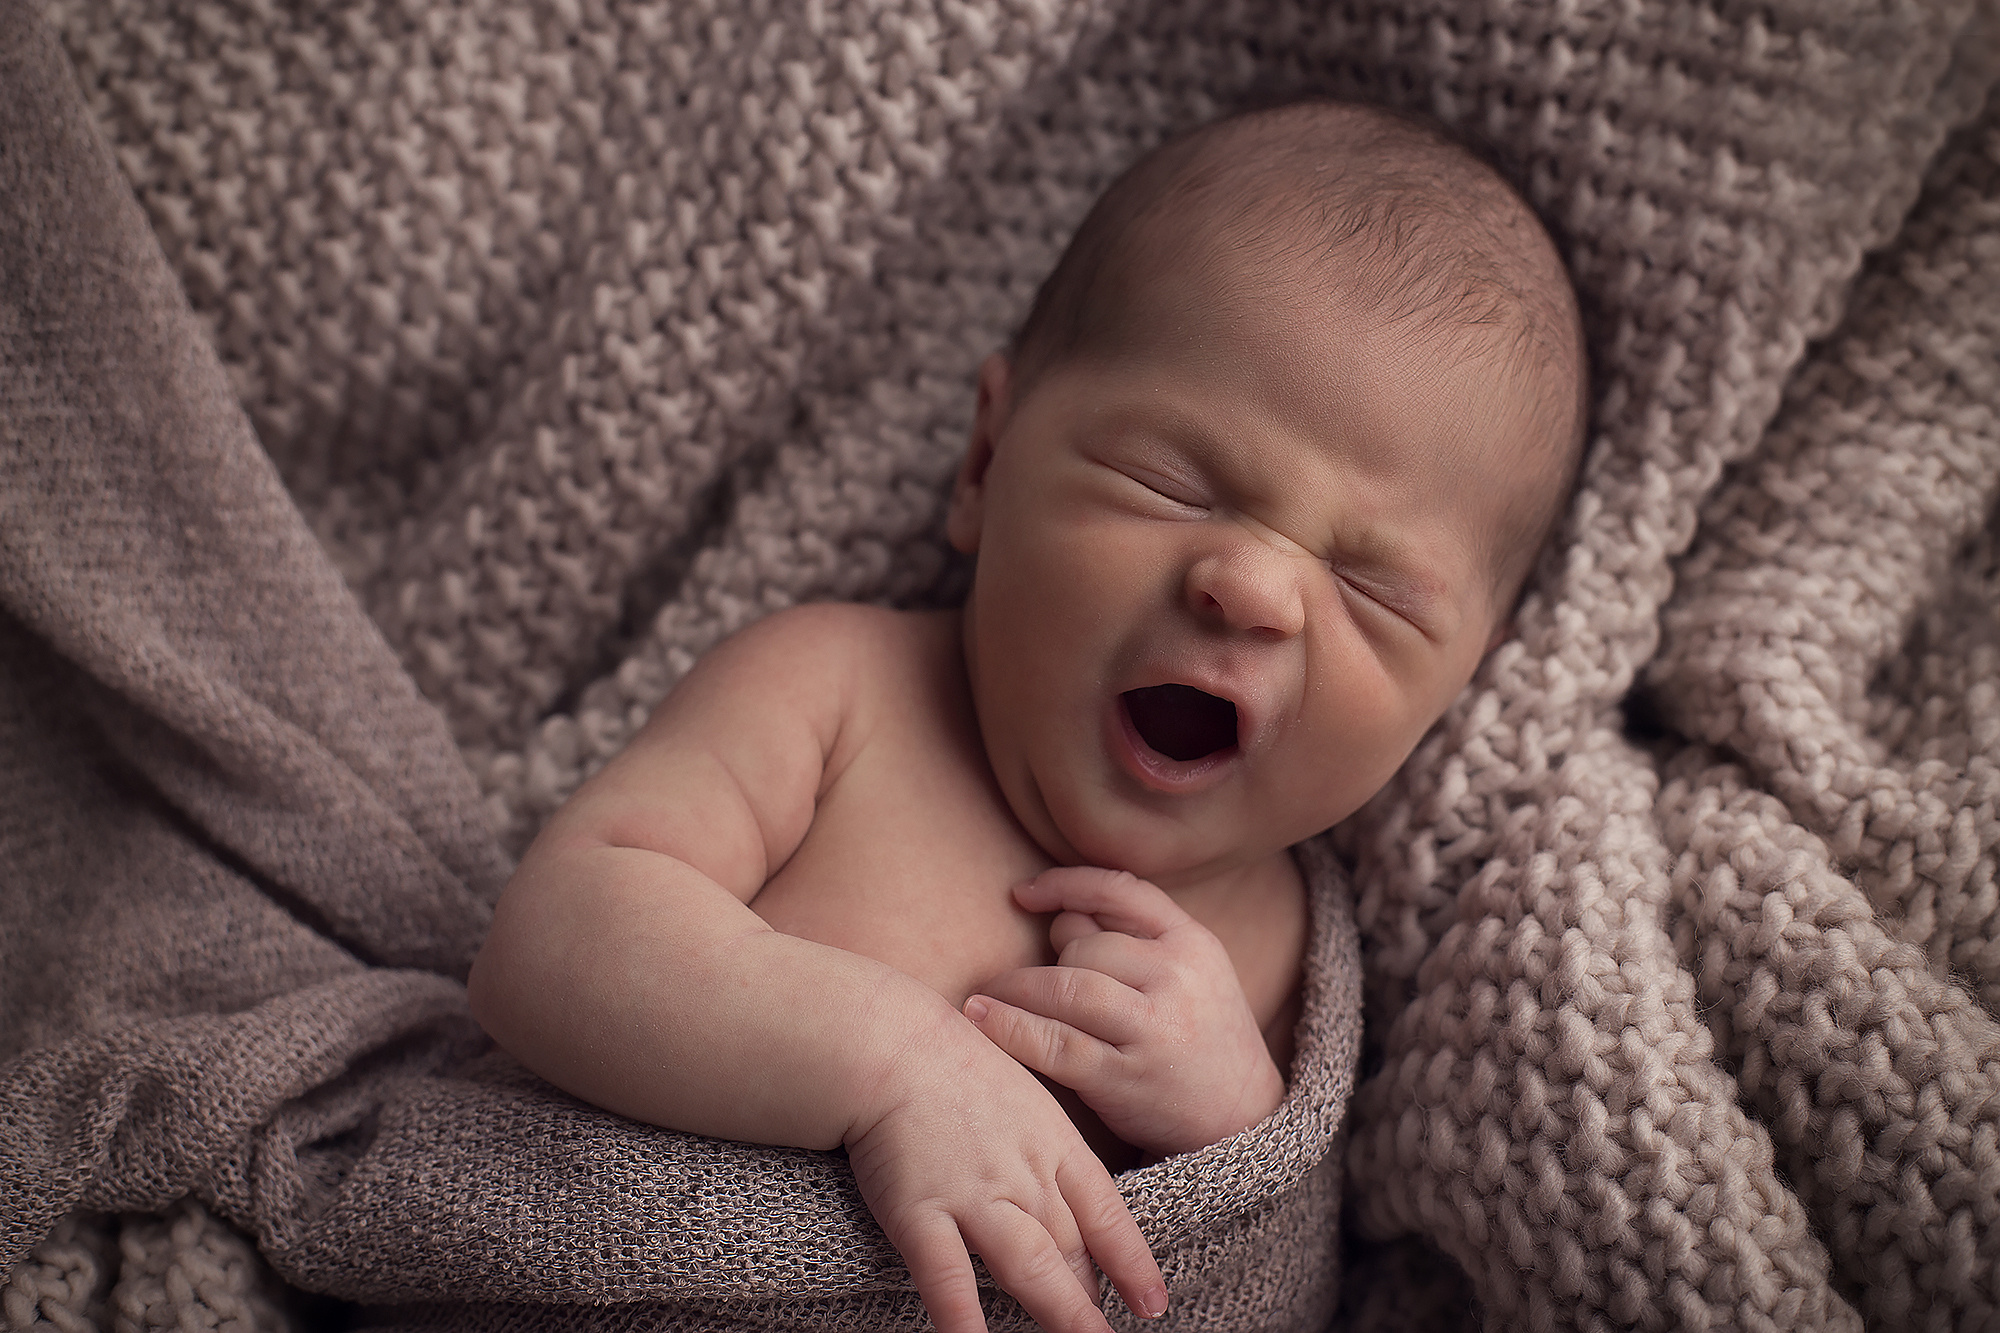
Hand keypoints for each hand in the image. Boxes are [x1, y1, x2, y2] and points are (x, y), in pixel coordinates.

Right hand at [843, 1004, 1167, 1332]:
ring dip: (1059, 1313)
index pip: (1106, 1216)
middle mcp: (1024, 1176)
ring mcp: (974, 1195)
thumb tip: (1059, 1195)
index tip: (1152, 1303)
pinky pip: (948, 1278)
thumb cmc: (952, 1062)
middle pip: (1072, 1251)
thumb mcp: (1020, 1097)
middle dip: (1091, 1299)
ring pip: (1030, 1267)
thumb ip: (1042, 1149)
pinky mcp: (920, 1212)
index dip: (1133, 1263)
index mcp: (1053, 1144)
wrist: (889, 1042)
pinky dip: (964, 1319)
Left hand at [963, 866, 1284, 1157]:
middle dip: (1047, 959)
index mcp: (1194, 942)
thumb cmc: (1199, 1037)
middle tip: (1027, 984)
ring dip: (1014, 988)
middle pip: (1084, 943)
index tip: (1022, 894)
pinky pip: (1054, 1043)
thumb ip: (1135, 938)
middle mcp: (1177, 977)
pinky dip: (1009, 1028)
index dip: (1065, 885)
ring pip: (1064, 985)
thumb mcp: (1192, 973)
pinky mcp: (1126, 1077)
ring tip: (983, 997)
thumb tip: (1057, 912)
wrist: (1244, 1118)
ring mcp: (1153, 1028)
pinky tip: (981, 1018)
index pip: (1121, 890)